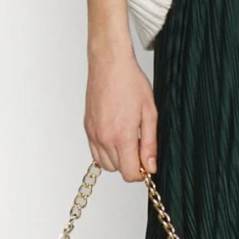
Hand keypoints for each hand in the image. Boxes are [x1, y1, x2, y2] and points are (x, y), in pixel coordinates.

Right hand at [85, 43, 159, 181]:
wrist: (109, 65)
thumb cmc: (130, 83)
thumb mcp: (150, 113)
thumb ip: (150, 143)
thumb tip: (150, 167)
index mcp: (121, 136)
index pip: (129, 174)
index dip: (141, 172)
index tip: (148, 162)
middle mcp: (104, 138)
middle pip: (118, 170)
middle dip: (131, 164)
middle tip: (141, 146)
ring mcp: (93, 134)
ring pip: (106, 164)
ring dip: (119, 159)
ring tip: (129, 140)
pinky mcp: (88, 128)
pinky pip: (95, 152)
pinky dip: (106, 151)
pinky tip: (117, 136)